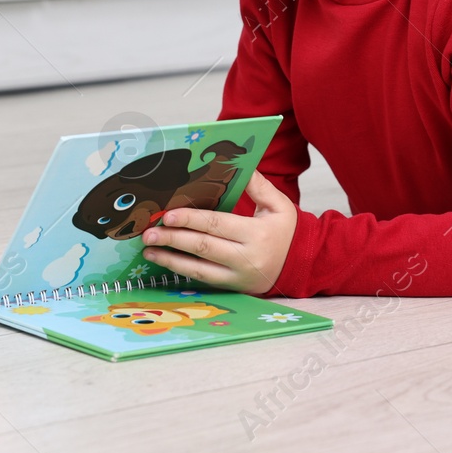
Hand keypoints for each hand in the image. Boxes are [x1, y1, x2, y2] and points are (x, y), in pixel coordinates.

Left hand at [140, 171, 297, 294]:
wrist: (302, 264)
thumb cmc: (287, 231)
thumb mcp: (279, 204)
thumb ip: (258, 186)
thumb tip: (239, 166)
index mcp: (257, 234)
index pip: (217, 225)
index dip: (191, 220)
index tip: (168, 215)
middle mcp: (246, 258)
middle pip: (203, 247)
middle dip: (173, 239)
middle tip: (149, 233)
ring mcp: (238, 277)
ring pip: (199, 269)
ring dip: (171, 260)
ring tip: (149, 251)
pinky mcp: (233, 287)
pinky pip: (204, 280)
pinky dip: (183, 271)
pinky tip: (167, 262)